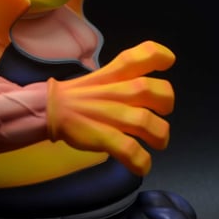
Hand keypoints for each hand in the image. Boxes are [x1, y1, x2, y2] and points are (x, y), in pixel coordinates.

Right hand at [46, 40, 174, 175]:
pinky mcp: (103, 136)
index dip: (162, 56)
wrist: (51, 109)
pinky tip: (142, 165)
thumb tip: (154, 92)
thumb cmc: (82, 95)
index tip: (167, 63)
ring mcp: (111, 114)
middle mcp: (118, 90)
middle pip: (155, 90)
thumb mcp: (105, 76)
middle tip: (162, 113)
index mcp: (118, 73)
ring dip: (160, 136)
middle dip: (166, 104)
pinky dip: (141, 161)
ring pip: (147, 122)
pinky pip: (129, 150)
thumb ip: (128, 78)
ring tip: (158, 142)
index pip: (145, 54)